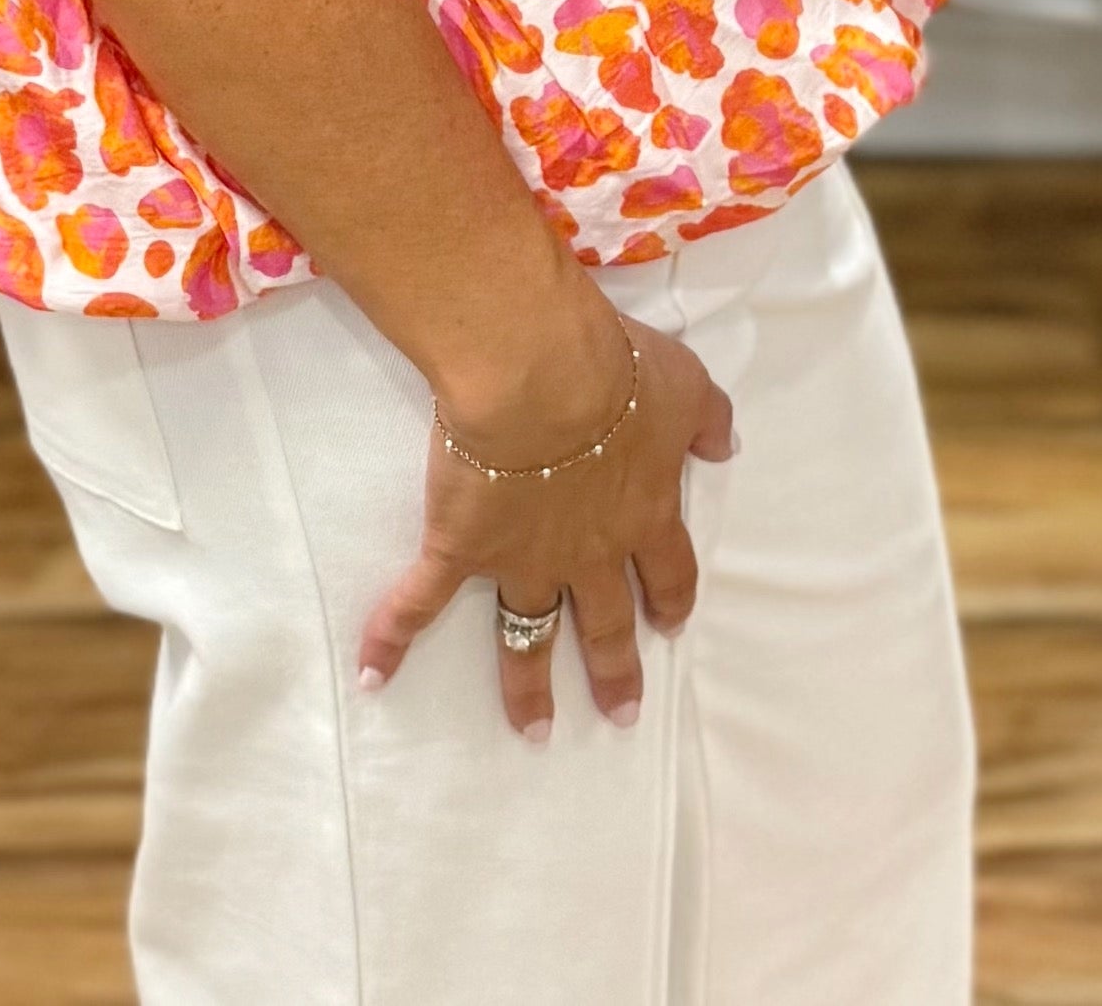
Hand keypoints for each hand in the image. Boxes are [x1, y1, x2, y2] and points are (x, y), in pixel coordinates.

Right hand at [357, 303, 736, 739]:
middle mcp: (588, 552)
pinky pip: (421, 603)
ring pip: (527, 632)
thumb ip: (711, 419)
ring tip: (532, 730)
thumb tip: (727, 447)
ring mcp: (522, 558)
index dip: (670, 600)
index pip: (668, 572)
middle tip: (622, 714)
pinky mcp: (460, 548)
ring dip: (528, 684)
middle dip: (614, 670)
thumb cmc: (616, 371)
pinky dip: (393, 638)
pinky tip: (374, 675)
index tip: (670, 626)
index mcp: (643, 511)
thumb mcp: (686, 383)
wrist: (540, 374)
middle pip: (606, 623)